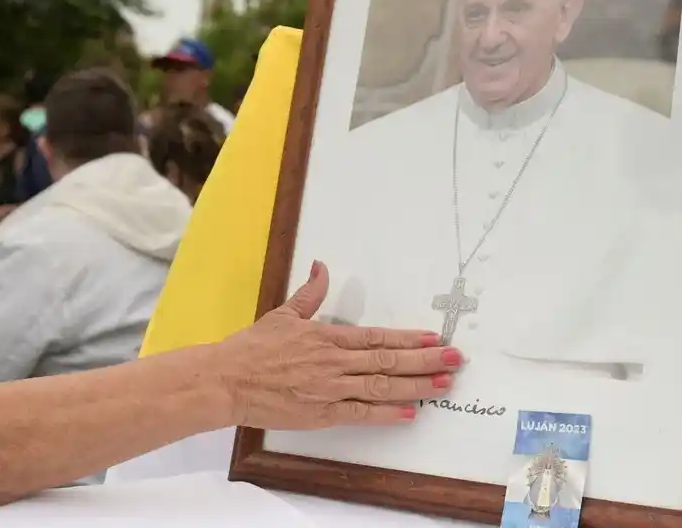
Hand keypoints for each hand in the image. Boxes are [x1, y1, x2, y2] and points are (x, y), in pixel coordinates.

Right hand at [215, 261, 460, 429]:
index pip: (377, 336)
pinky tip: (410, 412)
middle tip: (455, 360)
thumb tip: (321, 266)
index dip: (409, 337)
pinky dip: (387, 414)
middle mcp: (334, 362)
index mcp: (327, 336)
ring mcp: (330, 389)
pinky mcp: (321, 414)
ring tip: (443, 385)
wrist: (226, 380)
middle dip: (425, 360)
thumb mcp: (282, 314)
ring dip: (416, 386)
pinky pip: (361, 414)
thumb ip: (308, 293)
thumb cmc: (252, 348)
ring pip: (381, 386)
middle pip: (388, 360)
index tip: (434, 338)